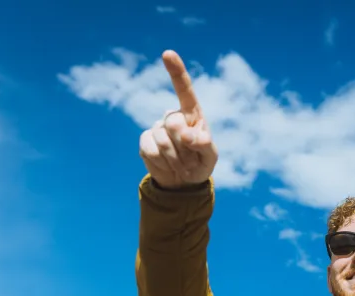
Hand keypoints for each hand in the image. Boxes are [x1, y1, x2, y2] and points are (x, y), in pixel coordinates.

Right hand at [139, 50, 218, 188]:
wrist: (182, 182)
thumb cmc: (200, 164)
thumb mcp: (210, 157)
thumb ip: (204, 144)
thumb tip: (187, 135)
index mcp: (192, 114)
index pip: (184, 89)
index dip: (176, 71)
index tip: (167, 53)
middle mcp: (172, 116)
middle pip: (174, 123)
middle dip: (185, 148)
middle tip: (191, 160)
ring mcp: (156, 127)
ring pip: (163, 141)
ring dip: (176, 159)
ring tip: (182, 165)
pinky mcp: (145, 141)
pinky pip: (151, 151)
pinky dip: (163, 164)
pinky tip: (167, 165)